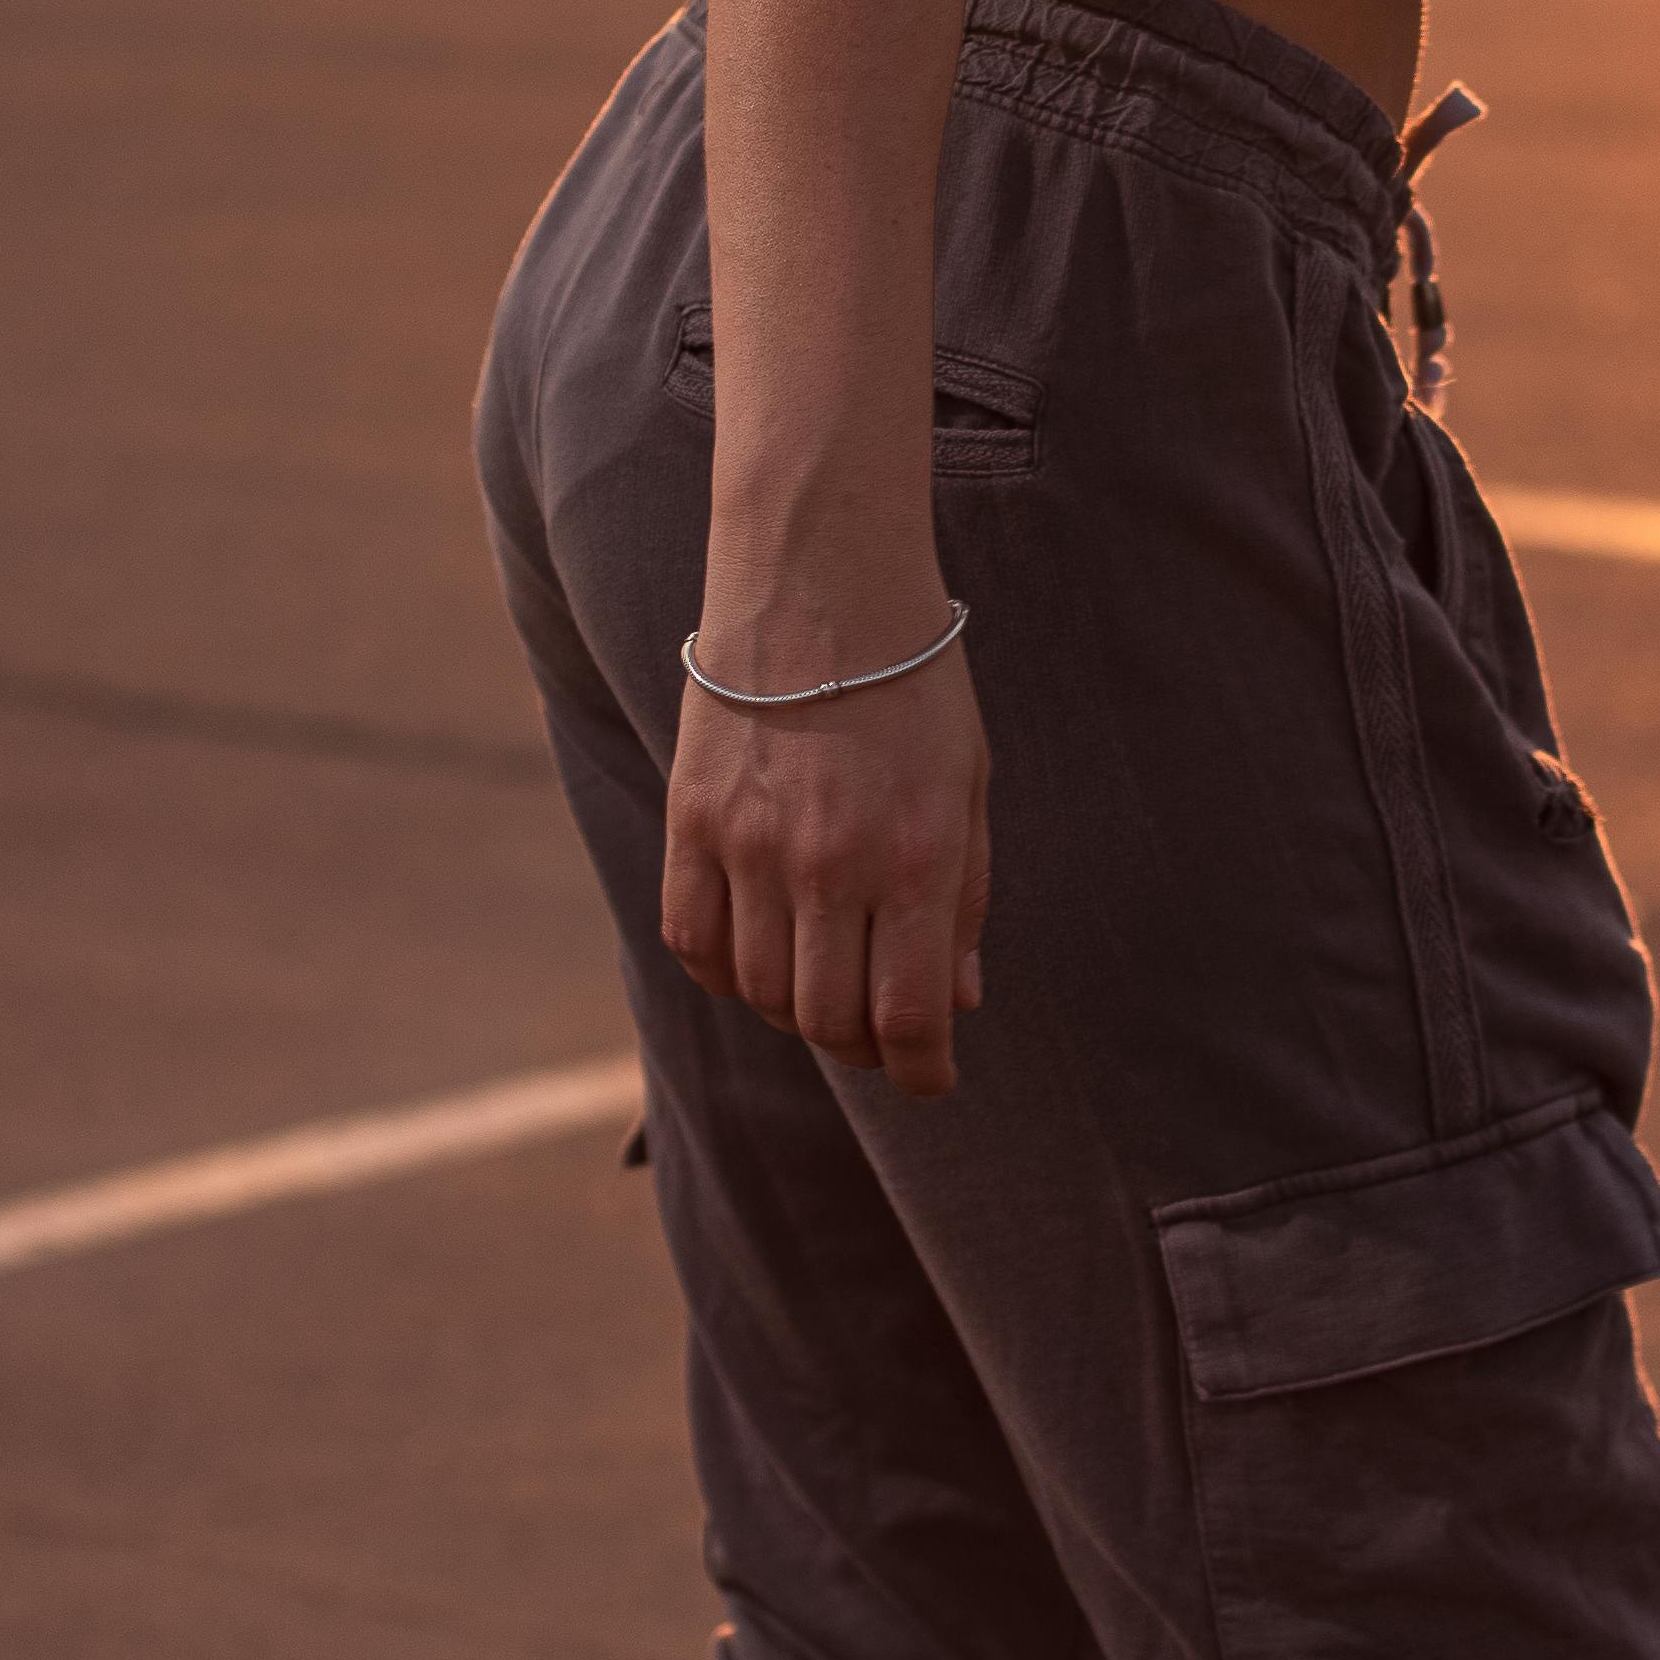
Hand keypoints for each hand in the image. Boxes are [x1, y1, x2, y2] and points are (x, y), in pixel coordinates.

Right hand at [661, 631, 990, 1100]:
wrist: (820, 579)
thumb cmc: (915, 683)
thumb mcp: (968, 787)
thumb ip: (965, 900)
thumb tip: (957, 1002)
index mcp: (915, 856)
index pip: (907, 1016)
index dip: (921, 1071)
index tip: (932, 1079)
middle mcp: (829, 863)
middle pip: (828, 1019)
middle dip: (863, 1048)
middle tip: (880, 1035)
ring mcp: (750, 845)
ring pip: (761, 991)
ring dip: (797, 1012)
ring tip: (824, 985)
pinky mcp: (691, 819)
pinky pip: (694, 940)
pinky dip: (727, 970)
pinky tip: (758, 955)